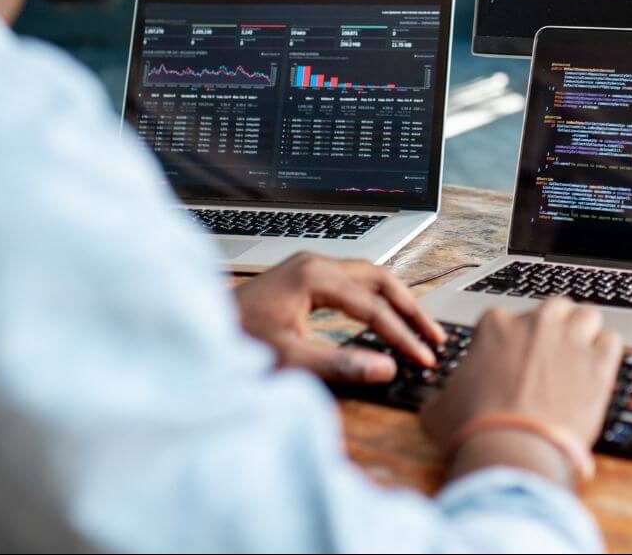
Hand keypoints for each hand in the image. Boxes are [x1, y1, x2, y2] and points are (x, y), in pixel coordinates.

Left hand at [234, 252, 444, 382]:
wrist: (196, 328)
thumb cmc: (235, 341)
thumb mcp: (288, 359)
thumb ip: (339, 364)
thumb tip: (386, 368)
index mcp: (314, 276)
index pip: (373, 306)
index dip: (402, 334)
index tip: (424, 358)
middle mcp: (315, 263)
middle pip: (379, 279)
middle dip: (410, 309)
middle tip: (435, 337)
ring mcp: (309, 267)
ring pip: (368, 276)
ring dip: (396, 300)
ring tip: (419, 327)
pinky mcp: (303, 277)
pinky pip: (352, 281)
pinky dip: (375, 298)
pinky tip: (384, 316)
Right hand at [421, 298, 621, 483]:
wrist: (511, 450)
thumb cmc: (473, 429)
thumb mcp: (439, 408)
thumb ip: (443, 394)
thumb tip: (440, 401)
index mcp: (495, 325)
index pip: (508, 319)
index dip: (512, 341)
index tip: (513, 361)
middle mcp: (535, 323)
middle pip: (553, 308)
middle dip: (553, 327)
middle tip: (551, 355)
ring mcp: (569, 338)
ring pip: (587, 315)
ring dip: (584, 332)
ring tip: (580, 358)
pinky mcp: (598, 362)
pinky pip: (612, 340)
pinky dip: (606, 353)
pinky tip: (599, 371)